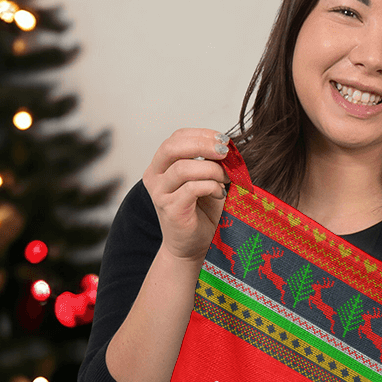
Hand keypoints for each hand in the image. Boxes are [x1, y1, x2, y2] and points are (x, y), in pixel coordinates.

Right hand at [142, 128, 231, 263]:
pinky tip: (220, 193)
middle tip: (225, 152)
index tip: (224, 140)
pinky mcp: (170, 209)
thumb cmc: (201, 214)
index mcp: (161, 165)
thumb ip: (210, 162)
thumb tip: (227, 147)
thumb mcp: (206, 180)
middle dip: (203, 144)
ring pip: (183, 168)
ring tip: (225, 179)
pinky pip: (192, 188)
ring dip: (211, 170)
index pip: (177, 138)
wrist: (192, 247)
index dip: (201, 134)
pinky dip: (211, 186)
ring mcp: (159, 193)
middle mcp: (154, 176)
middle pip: (172, 147)